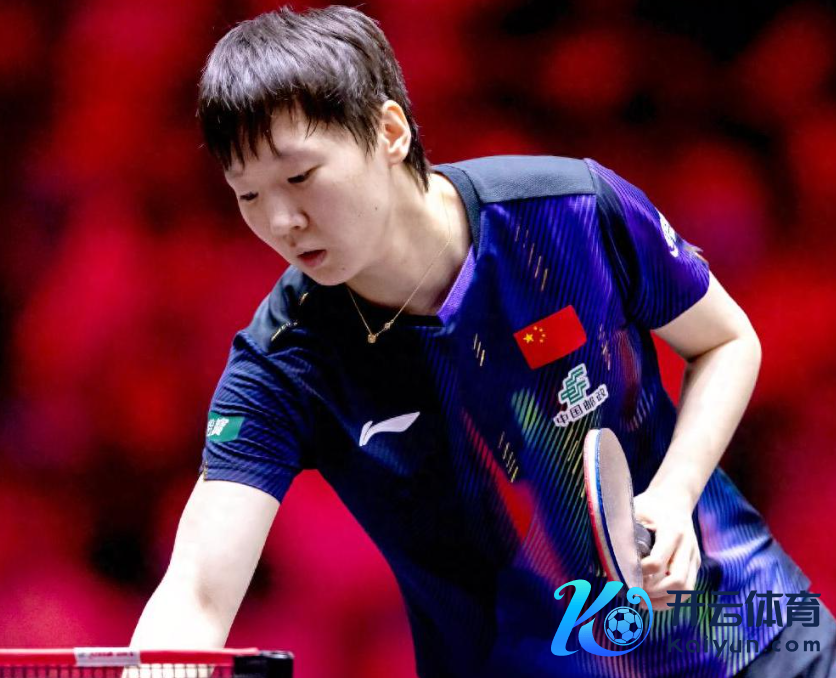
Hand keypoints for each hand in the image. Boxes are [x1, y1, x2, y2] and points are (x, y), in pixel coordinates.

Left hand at [632, 488, 700, 611]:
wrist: (675, 497)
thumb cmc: (649, 505)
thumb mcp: (634, 510)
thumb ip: (623, 532)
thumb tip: (601, 560)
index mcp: (672, 530)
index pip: (658, 561)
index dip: (640, 572)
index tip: (624, 572)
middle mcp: (687, 545)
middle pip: (676, 581)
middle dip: (653, 592)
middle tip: (632, 593)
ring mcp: (693, 556)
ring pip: (685, 589)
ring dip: (663, 600)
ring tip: (641, 601)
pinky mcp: (694, 563)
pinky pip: (687, 588)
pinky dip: (670, 599)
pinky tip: (652, 600)